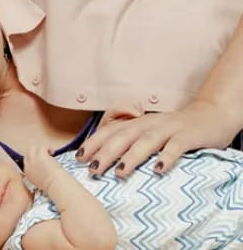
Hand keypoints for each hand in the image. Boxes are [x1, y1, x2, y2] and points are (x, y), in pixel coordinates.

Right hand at [24, 145, 62, 191]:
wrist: (55, 185)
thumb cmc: (52, 185)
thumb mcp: (39, 182)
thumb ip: (37, 175)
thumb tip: (42, 169)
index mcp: (27, 173)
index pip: (26, 161)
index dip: (34, 159)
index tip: (41, 161)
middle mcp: (28, 165)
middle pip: (28, 153)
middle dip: (36, 152)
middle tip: (45, 155)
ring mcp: (33, 160)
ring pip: (33, 147)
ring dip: (41, 148)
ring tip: (50, 153)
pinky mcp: (40, 155)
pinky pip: (42, 146)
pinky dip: (48, 148)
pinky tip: (53, 152)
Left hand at [78, 100, 239, 177]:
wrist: (210, 116)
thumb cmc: (172, 129)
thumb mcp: (147, 131)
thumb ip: (128, 140)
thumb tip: (104, 160)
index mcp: (136, 123)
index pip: (110, 131)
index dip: (93, 143)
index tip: (78, 158)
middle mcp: (148, 124)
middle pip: (123, 136)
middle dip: (106, 153)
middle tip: (93, 169)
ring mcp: (168, 129)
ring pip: (146, 141)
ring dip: (132, 156)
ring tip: (120, 172)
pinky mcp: (188, 135)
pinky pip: (176, 145)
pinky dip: (167, 157)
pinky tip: (159, 170)